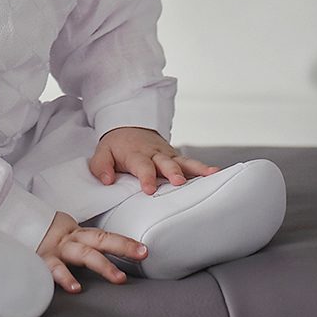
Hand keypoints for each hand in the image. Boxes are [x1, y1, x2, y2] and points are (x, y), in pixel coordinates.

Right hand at [36, 210, 147, 293]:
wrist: (8, 227)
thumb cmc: (38, 240)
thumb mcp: (60, 240)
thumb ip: (77, 248)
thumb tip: (100, 261)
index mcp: (76, 235)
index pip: (104, 237)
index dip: (124, 242)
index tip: (144, 251)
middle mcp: (69, 240)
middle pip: (100, 240)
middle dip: (122, 246)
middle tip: (143, 254)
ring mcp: (56, 249)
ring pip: (84, 254)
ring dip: (103, 265)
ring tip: (119, 278)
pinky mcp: (41, 260)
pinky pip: (55, 270)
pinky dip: (66, 279)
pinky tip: (76, 289)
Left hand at [88, 126, 220, 195]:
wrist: (128, 126)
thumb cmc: (117, 145)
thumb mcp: (102, 153)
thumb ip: (101, 167)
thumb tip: (107, 180)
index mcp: (136, 154)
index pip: (141, 167)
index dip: (146, 177)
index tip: (149, 189)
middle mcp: (154, 154)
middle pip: (166, 163)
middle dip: (173, 172)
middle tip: (179, 182)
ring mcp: (168, 155)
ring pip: (183, 161)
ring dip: (196, 168)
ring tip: (210, 174)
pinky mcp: (176, 157)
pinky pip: (190, 162)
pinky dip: (203, 167)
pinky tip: (215, 173)